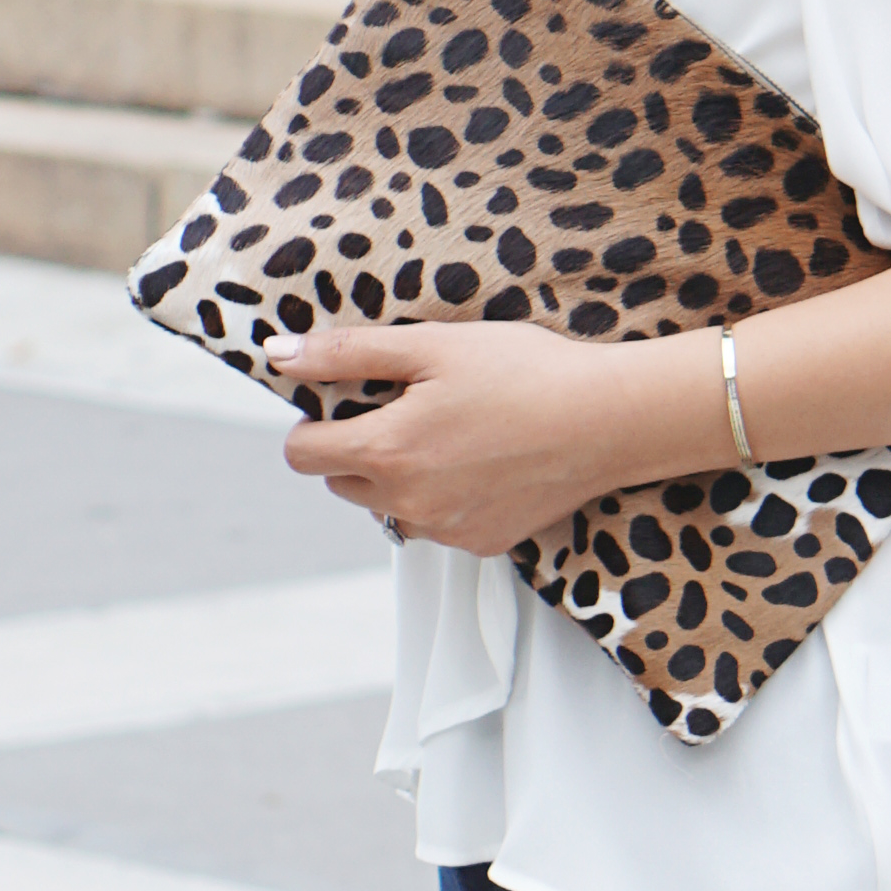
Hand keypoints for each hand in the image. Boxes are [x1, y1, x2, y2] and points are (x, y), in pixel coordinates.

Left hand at [271, 310, 682, 555]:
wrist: (611, 420)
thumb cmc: (527, 372)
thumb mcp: (431, 346)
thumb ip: (348, 352)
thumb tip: (280, 355)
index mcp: (387, 451)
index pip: (303, 456)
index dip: (314, 424)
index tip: (347, 401)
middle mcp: (408, 502)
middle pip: (342, 483)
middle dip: (358, 448)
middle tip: (408, 408)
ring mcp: (446, 530)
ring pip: (388, 508)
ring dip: (398, 477)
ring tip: (450, 435)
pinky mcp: (483, 544)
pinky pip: (437, 524)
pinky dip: (443, 497)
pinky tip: (483, 461)